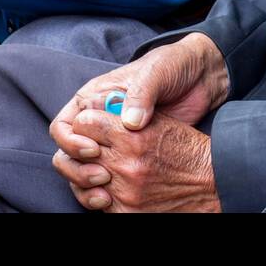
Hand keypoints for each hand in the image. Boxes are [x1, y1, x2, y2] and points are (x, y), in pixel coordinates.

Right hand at [50, 33, 227, 210]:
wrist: (202, 76)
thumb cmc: (174, 66)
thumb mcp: (157, 72)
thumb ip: (141, 94)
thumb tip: (129, 123)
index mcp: (95, 98)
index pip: (64, 126)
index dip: (71, 141)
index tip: (93, 149)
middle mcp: (99, 122)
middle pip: (67, 153)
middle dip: (77, 168)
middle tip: (102, 175)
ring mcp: (114, 142)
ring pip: (83, 170)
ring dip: (87, 185)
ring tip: (106, 192)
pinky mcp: (130, 157)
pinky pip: (107, 179)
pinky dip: (104, 192)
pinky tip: (115, 199)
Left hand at [58, 111, 219, 212]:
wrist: (211, 182)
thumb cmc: (186, 148)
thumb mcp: (160, 121)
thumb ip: (129, 114)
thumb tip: (103, 107)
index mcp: (131, 136)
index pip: (84, 123)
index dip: (86, 122)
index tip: (92, 125)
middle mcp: (125, 163)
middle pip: (80, 151)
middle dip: (84, 146)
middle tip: (93, 145)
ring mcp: (125, 191)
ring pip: (84, 178)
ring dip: (90, 171)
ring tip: (101, 166)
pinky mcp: (128, 211)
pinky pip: (99, 202)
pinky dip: (102, 193)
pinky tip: (112, 185)